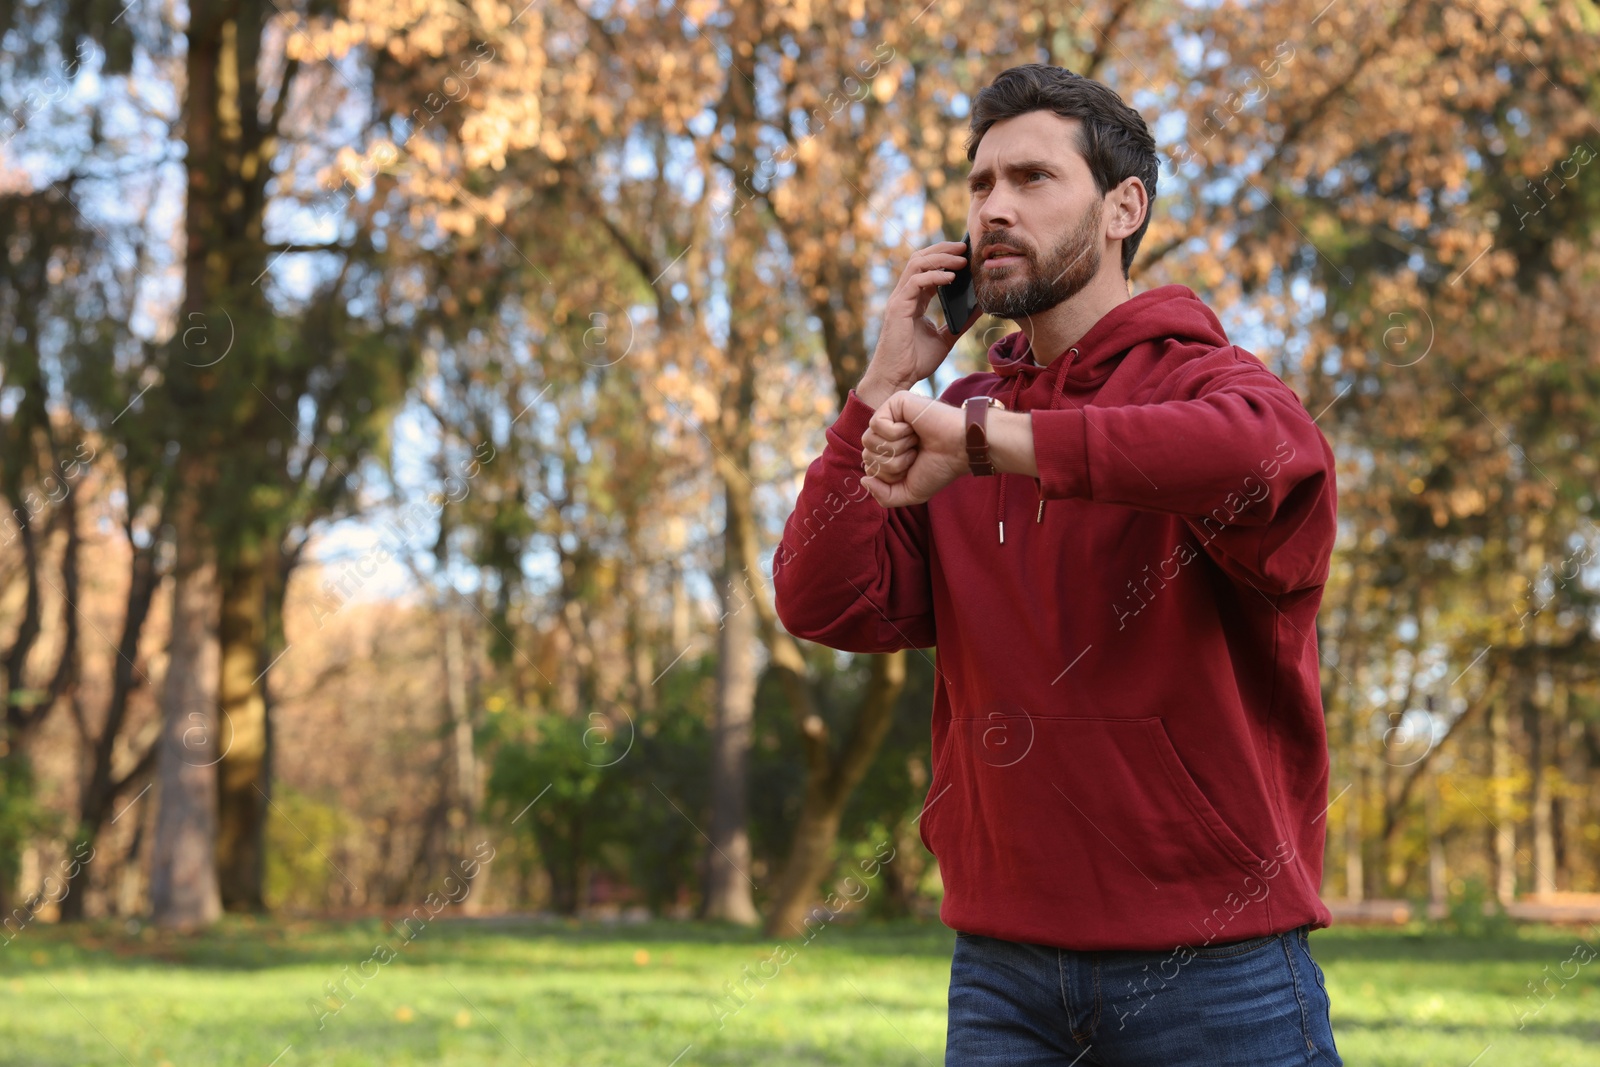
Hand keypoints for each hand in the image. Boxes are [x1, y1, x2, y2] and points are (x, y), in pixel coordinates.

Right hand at [856, 241, 983, 407]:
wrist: (898, 379)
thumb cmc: (916, 361)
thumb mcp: (946, 338)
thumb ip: (961, 322)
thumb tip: (980, 307)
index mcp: (914, 300)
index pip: (928, 268)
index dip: (945, 257)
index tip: (966, 253)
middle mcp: (904, 295)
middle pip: (921, 259)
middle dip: (943, 249)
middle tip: (965, 246)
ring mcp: (899, 299)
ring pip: (917, 264)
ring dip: (940, 257)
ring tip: (961, 258)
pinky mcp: (898, 307)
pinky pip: (915, 282)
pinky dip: (934, 276)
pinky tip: (951, 277)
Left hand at [859, 391, 967, 506]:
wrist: (961, 449)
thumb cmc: (939, 468)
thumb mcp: (910, 492)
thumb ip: (884, 496)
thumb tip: (863, 480)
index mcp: (891, 450)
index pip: (869, 466)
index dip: (889, 475)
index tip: (913, 467)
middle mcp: (888, 432)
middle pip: (867, 454)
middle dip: (893, 463)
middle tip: (916, 454)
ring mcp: (891, 415)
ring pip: (869, 440)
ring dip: (896, 448)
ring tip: (915, 441)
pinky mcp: (895, 401)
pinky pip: (876, 424)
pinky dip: (896, 433)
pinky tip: (913, 428)